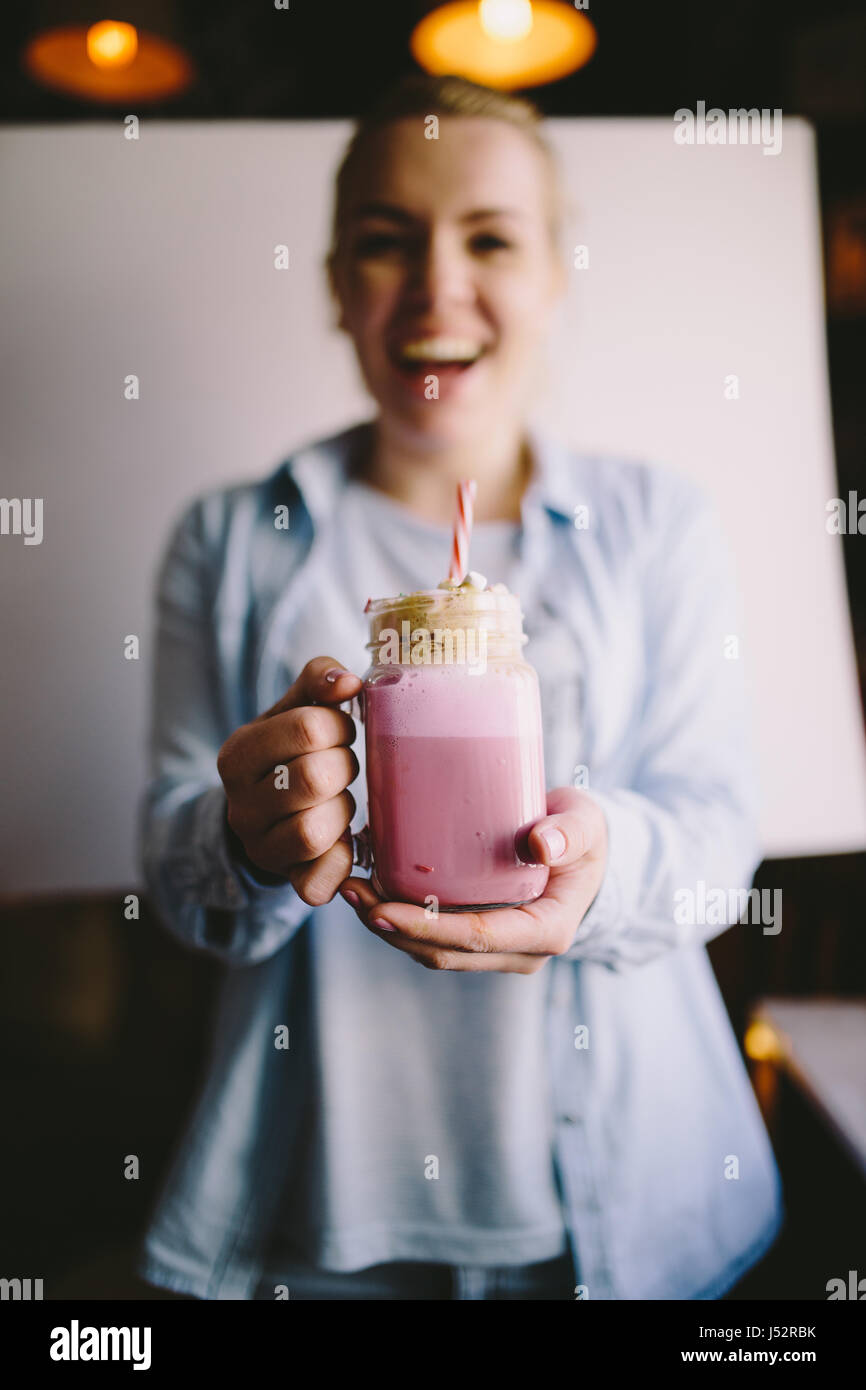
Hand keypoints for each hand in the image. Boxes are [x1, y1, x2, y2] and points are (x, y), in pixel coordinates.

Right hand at [217, 656, 361, 905]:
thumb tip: (348, 683)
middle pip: (315, 779)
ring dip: (343, 810)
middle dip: (344, 766)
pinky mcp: (286, 879)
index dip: (339, 726)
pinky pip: (318, 883)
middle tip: (342, 764)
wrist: (263, 813)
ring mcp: (259, 847)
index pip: (307, 729)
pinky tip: (345, 841)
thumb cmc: (288, 752)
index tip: (339, 731)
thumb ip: (318, 681)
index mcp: (237, 755)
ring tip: (339, 798)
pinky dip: (340, 863)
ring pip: (314, 832)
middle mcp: (240, 805)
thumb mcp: (293, 709)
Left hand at [339, 786, 607, 972]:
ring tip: (352, 889)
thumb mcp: (586, 825)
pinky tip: (373, 886)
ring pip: (433, 951)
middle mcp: (520, 951)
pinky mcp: (479, 938)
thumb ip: (570, 832)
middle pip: (445, 952)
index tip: (381, 908)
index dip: (427, 927)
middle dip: (393, 929)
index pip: (478, 936)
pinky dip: (401, 918)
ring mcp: (498, 951)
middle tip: (352, 890)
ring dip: (389, 927)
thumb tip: (541, 844)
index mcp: (546, 930)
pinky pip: (434, 938)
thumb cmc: (582, 834)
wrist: (583, 850)